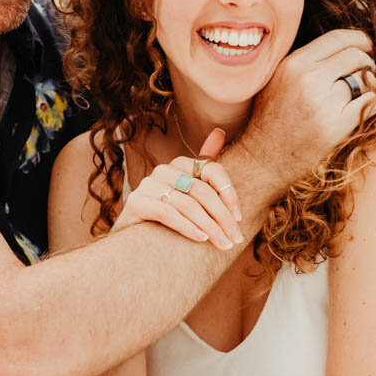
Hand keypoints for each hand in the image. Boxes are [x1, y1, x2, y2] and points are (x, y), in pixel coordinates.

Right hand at [111, 129, 242, 249]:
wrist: (135, 241)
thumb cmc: (170, 218)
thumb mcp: (191, 194)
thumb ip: (206, 169)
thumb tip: (220, 131)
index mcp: (181, 165)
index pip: (213, 170)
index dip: (229, 193)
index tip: (240, 218)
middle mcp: (164, 170)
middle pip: (202, 191)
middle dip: (222, 217)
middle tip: (235, 239)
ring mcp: (147, 185)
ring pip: (187, 204)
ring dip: (209, 227)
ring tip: (222, 244)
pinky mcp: (136, 202)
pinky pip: (167, 213)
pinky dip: (187, 227)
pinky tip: (200, 239)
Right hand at [239, 29, 375, 192]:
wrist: (263, 160)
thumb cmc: (270, 121)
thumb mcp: (278, 80)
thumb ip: (305, 62)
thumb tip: (341, 48)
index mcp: (293, 64)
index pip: (337, 38)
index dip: (358, 39)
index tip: (367, 45)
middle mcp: (308, 79)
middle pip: (355, 56)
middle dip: (367, 62)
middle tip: (367, 71)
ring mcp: (324, 103)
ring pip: (365, 78)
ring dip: (371, 83)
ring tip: (364, 91)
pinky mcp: (338, 125)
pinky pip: (373, 101)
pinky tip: (370, 104)